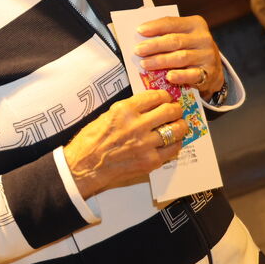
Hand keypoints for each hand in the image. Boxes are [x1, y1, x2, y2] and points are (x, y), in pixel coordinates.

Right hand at [64, 90, 186, 199]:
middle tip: (175, 111)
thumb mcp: (106, 116)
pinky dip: (175, 144)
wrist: (84, 166)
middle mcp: (137, 125)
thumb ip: (128, 110)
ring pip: (176, 130)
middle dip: (176, 109)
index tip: (166, 98)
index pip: (155, 96)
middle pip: (170, 111)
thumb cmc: (91, 141)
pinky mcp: (151, 161)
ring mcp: (146, 144)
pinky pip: (173, 150)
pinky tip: (171, 142)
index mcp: (124, 110)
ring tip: (177, 126)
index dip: (164, 96)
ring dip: (180, 126)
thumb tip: (147, 106)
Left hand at [135, 15, 224, 99]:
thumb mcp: (182, 36)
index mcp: (195, 24)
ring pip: (181, 57)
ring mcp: (207, 56)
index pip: (172, 23)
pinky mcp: (209, 73)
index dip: (155, 26)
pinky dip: (180, 76)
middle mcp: (203, 38)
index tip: (139, 30)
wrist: (212, 69)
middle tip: (137, 50)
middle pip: (175, 41)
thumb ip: (165, 33)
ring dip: (160, 61)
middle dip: (154, 45)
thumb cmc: (189, 48)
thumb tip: (139, 36)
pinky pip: (193, 74)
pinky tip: (169, 76)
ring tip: (144, 64)